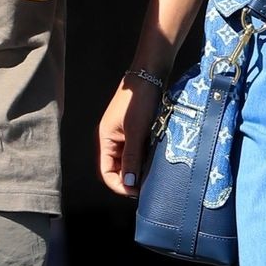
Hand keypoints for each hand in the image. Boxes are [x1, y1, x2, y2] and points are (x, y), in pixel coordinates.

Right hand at [98, 73, 160, 196]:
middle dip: (132, 178)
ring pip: (132, 160)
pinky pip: (141, 150)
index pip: (107, 172)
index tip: (137, 192)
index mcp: (106, 139)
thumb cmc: (139, 100)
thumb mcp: (135, 131)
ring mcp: (127, 134)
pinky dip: (148, 157)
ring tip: (156, 174)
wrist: (151, 74)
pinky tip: (159, 160)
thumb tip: (129, 182)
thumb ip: (132, 157)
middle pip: (119, 168)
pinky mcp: (139, 130)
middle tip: (150, 186)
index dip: (120, 184)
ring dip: (142, 168)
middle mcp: (114, 139)